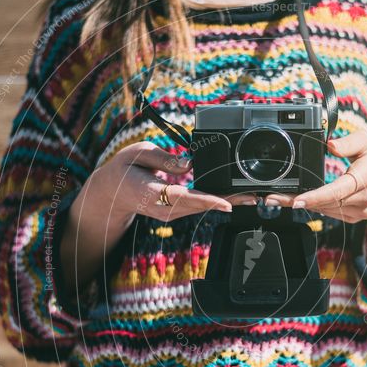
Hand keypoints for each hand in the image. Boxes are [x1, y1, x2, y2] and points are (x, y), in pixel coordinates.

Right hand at [84, 141, 255, 221]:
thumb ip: (164, 159)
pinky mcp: (177, 212)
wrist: (112, 192)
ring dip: (228, 202)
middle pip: (201, 205)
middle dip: (228, 201)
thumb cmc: (125, 168)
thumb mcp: (137, 153)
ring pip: (204, 208)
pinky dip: (218, 201)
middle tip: (254, 198)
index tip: (226, 203)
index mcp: (151, 193)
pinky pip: (200, 206)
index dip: (206, 200)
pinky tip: (236, 198)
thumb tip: (189, 164)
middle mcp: (163, 208)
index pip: (183, 197)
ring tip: (253, 197)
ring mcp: (170, 213)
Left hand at [264, 129, 366, 233]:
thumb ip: (349, 141)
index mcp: (364, 179)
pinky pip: (331, 213)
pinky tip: (301, 200)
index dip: (316, 196)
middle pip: (324, 203)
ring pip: (325, 210)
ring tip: (278, 199)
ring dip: (301, 205)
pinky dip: (315, 206)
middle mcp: (362, 199)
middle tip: (271, 198)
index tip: (297, 200)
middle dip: (296, 201)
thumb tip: (329, 144)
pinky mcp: (355, 218)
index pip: (337, 190)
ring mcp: (359, 212)